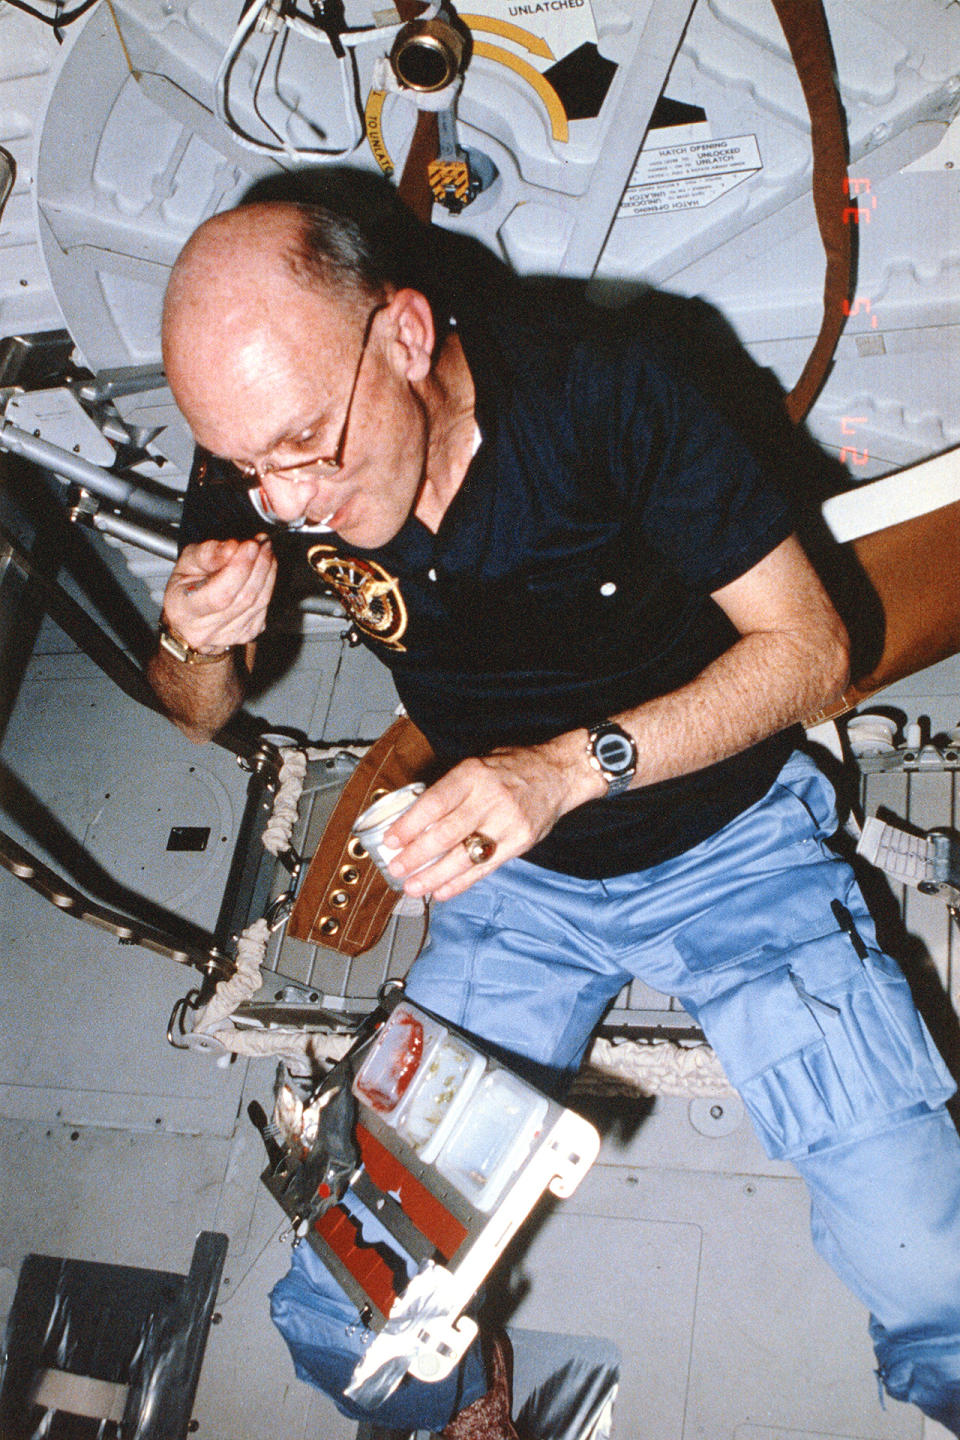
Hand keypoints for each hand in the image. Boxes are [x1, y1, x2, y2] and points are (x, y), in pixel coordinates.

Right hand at [161, 537, 276, 652]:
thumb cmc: (185, 589)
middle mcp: (207, 629)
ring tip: (264, 550)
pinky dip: (268, 583)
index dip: (239, 569)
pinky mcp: (247, 634)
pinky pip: (265, 607)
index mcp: (185, 611)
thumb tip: (231, 548)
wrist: (189, 620)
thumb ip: (206, 554)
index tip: (249, 546)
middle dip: (258, 565)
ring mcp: (229, 635)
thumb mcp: (186, 564)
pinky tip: (265, 567)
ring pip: (259, 602)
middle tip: (261, 543)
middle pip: (244, 597)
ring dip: (267, 571)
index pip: (221, 595)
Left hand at [383, 732, 601, 900]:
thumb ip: (451, 789)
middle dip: (416, 855)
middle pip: (446, 834)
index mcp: (474, 774)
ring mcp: (507, 822)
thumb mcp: (477, 764)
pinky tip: (442, 891)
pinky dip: (460, 883)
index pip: (434, 803)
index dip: (409, 825)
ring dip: (434, 876)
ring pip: (464, 856)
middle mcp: (490, 798)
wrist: (558, 773)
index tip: (391, 839)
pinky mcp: (520, 842)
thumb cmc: (512, 767)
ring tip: (413, 886)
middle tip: (396, 868)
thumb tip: (413, 818)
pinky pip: (485, 868)